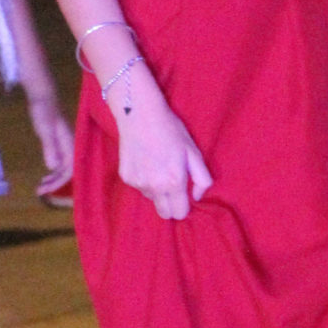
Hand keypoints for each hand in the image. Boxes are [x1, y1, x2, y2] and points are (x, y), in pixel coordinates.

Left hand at [25, 86, 74, 195]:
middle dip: (56, 183)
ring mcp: (65, 144)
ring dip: (54, 178)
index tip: (46, 190)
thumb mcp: (45, 129)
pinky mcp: (59, 142)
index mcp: (69, 144)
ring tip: (41, 187)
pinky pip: (60, 161)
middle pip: (68, 171)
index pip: (70, 170)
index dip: (60, 182)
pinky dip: (53, 170)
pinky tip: (46, 174)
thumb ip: (50, 147)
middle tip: (39, 192)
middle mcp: (70, 146)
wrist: (43, 94)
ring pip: (64, 167)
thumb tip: (52, 167)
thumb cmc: (44, 110)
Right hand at [108, 67, 212, 219]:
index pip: (179, 213)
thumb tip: (197, 196)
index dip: (184, 206)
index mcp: (174, 182)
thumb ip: (201, 178)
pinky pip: (139, 186)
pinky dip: (144, 179)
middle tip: (173, 185)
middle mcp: (154, 187)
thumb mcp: (194, 152)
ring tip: (158, 166)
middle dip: (171, 204)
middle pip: (164, 213)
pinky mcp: (126, 177)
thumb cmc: (171, 130)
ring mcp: (137, 183)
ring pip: (151, 198)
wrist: (140, 114)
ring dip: (157, 189)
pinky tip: (146, 161)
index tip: (185, 196)